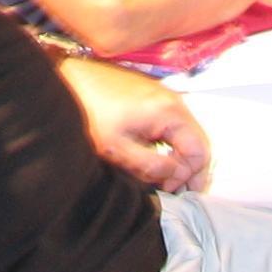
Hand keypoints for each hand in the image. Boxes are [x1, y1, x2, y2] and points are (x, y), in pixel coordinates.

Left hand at [57, 58, 209, 192]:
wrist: (71, 81)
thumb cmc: (91, 112)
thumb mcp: (118, 148)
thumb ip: (151, 166)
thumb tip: (176, 176)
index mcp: (169, 112)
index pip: (200, 151)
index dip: (189, 176)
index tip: (169, 190)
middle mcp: (173, 100)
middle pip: (197, 142)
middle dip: (189, 169)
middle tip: (173, 190)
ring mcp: (164, 96)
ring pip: (185, 133)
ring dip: (179, 157)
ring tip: (163, 177)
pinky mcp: (153, 97)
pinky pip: (173, 124)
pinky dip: (171, 143)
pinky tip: (156, 157)